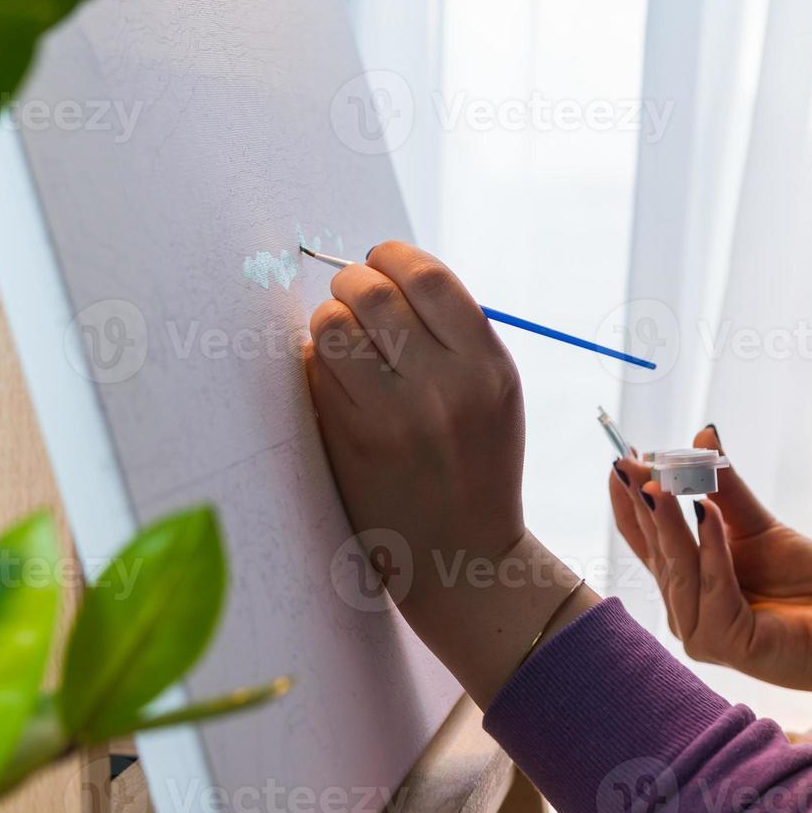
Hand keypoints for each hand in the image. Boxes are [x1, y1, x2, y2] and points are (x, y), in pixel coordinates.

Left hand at [305, 242, 597, 706]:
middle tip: (351, 293)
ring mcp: (393, 417)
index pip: (429, 278)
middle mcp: (444, 389)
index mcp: (488, 368)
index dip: (394, 257)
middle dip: (353, 281)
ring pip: (332, 326)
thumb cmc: (476, 462)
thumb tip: (386, 272)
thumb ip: (453, 333)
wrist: (461, 555)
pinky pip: (316, 372)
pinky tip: (334, 373)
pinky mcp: (351, 441)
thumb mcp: (495, 393)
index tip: (382, 261)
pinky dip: (317, 359)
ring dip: (328, 317)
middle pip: (374, 293)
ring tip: (339, 332)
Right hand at [610, 427, 811, 733]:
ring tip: (659, 484)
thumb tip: (704, 435)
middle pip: (657, 550)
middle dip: (644, 505)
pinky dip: (711, 549)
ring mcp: (701, 631)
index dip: (629, 501)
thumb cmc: (805, 581)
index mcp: (686, 581)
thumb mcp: (757, 524)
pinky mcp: (726, 643)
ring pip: (679, 569)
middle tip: (632, 465)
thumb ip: (725, 487)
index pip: (646, 539)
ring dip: (670, 524)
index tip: (620, 461)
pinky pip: (713, 587)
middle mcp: (684, 609)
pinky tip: (707, 513)